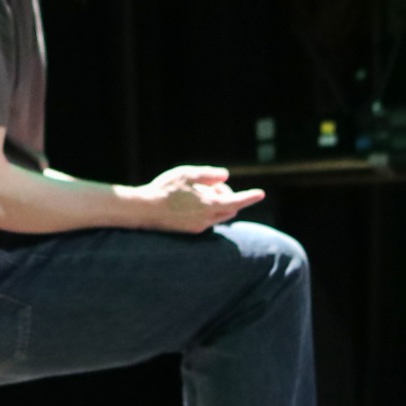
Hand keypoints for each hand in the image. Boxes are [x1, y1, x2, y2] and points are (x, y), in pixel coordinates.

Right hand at [139, 165, 265, 234]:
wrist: (144, 210)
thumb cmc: (165, 189)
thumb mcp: (188, 174)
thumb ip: (209, 175)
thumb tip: (225, 176)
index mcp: (210, 204)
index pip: (237, 201)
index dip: (250, 197)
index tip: (261, 194)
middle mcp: (208, 219)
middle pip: (229, 208)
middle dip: (228, 196)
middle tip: (213, 184)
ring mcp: (199, 227)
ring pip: (219, 215)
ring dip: (218, 204)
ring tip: (198, 192)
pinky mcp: (191, 231)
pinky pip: (207, 221)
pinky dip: (207, 211)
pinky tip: (190, 203)